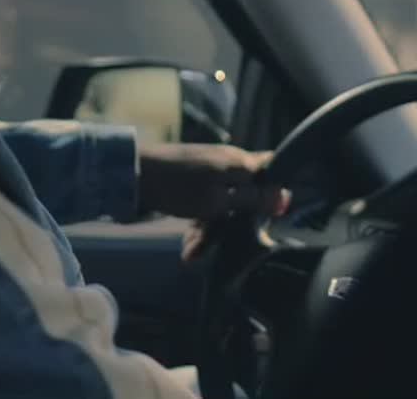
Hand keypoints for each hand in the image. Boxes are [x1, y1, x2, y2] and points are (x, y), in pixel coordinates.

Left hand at [136, 143, 289, 261]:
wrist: (130, 176)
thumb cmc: (177, 187)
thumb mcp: (217, 199)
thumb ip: (251, 198)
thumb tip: (286, 196)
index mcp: (239, 163)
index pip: (272, 165)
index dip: (278, 189)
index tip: (276, 215)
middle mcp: (226, 165)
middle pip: (247, 195)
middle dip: (236, 224)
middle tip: (222, 244)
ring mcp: (207, 174)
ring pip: (223, 206)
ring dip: (210, 232)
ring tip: (191, 253)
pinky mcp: (190, 184)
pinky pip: (205, 207)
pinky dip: (198, 226)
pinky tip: (187, 247)